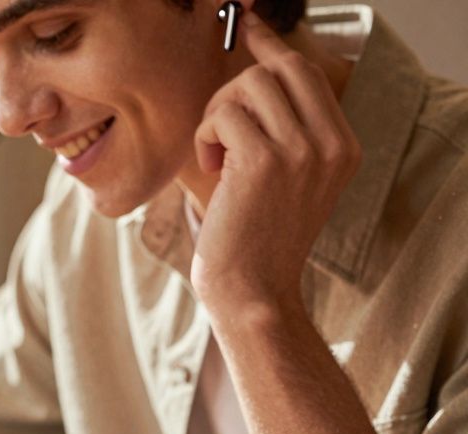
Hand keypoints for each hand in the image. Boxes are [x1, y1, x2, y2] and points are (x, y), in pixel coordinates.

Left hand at [191, 10, 360, 311]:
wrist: (252, 291)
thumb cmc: (254, 238)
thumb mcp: (286, 180)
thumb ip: (285, 131)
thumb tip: (256, 72)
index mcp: (343, 146)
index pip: (306, 73)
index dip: (270, 48)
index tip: (246, 26)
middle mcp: (331, 144)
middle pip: (278, 69)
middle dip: (235, 90)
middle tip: (219, 129)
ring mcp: (302, 150)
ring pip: (247, 87)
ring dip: (216, 116)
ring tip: (217, 157)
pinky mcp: (264, 161)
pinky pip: (222, 116)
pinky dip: (205, 138)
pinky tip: (211, 169)